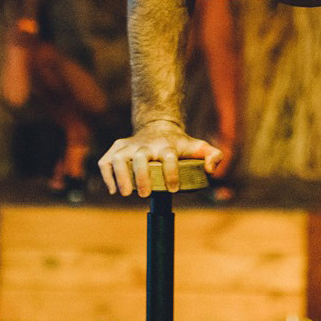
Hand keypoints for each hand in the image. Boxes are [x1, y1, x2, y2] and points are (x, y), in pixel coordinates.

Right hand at [98, 119, 225, 195]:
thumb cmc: (179, 143)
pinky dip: (107, 175)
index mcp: (167, 146)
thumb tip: (210, 170)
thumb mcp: (199, 147)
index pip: (168, 157)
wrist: (158, 126)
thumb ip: (214, 156)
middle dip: (142, 176)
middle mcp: (146, 145)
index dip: (171, 173)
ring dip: (121, 176)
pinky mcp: (116, 149)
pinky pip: (106, 161)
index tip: (173, 189)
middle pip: (141, 158)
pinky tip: (113, 189)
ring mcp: (129, 146)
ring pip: (119, 158)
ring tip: (125, 193)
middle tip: (145, 195)